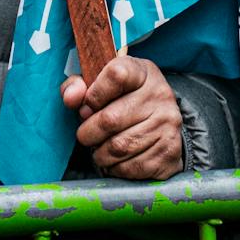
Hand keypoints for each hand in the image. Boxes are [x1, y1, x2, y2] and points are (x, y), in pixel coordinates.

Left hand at [61, 55, 184, 179]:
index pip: (116, 74)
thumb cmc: (123, 100)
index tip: (87, 106)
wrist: (162, 123)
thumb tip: (70, 98)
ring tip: (99, 148)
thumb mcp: (102, 83)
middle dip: (88, 132)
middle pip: (110, 119)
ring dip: (100, 153)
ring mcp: (167, 124)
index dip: (94, 94)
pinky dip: (115, 168)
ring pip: (118, 147)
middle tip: (86, 135)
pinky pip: (131, 167)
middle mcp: (159, 95)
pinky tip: (115, 160)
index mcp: (142, 72)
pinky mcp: (169, 152)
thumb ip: (79, 86)